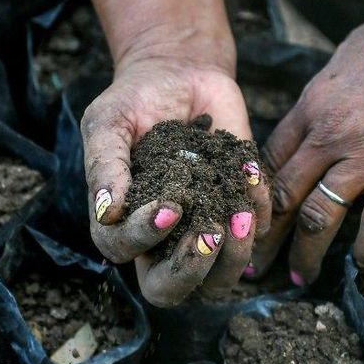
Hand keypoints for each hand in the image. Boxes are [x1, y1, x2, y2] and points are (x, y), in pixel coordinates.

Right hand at [81, 55, 270, 306]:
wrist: (179, 75)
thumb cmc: (134, 102)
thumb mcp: (108, 123)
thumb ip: (104, 166)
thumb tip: (106, 212)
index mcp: (123, 221)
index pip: (123, 253)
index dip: (143, 239)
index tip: (169, 205)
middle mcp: (162, 237)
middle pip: (169, 289)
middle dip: (191, 270)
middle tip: (210, 234)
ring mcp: (204, 227)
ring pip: (219, 279)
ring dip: (235, 255)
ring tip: (240, 214)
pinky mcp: (240, 209)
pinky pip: (256, 231)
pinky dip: (258, 207)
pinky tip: (248, 170)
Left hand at [248, 0, 363, 284]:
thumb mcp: (339, 64)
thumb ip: (321, 100)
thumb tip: (313, 122)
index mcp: (309, 109)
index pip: (269, 162)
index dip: (255, 195)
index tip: (246, 216)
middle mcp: (327, 137)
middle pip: (283, 195)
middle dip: (264, 234)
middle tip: (252, 262)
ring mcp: (363, 155)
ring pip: (319, 216)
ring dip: (305, 253)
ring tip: (297, 278)